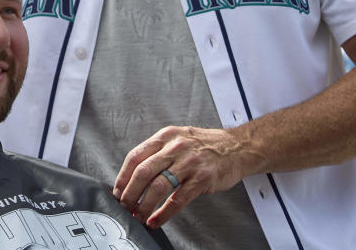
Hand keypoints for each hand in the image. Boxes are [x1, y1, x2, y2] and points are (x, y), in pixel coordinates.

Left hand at [113, 126, 248, 227]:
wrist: (237, 147)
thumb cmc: (206, 144)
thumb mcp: (178, 138)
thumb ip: (158, 151)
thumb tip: (135, 174)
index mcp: (166, 136)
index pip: (135, 156)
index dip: (123, 176)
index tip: (117, 191)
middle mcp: (175, 147)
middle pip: (143, 172)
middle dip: (130, 193)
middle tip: (125, 205)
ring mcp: (189, 163)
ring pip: (158, 187)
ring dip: (144, 205)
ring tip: (138, 215)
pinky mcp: (201, 179)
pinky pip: (177, 200)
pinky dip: (163, 213)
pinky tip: (156, 219)